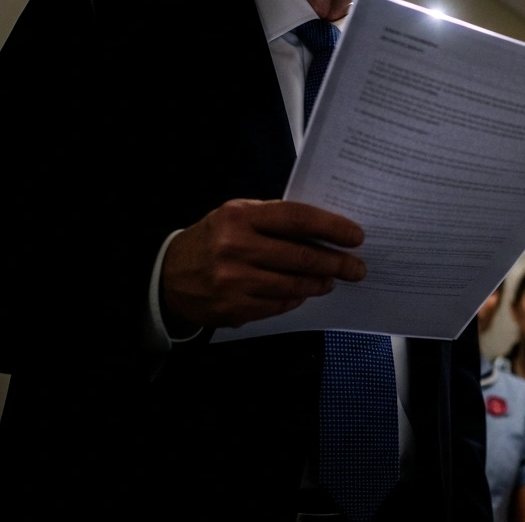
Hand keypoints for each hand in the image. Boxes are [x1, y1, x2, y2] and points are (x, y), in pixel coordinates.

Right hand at [161, 199, 365, 328]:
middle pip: (301, 256)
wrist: (168, 276)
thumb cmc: (213, 239)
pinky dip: (296, 298)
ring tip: (332, 280)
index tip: (356, 236)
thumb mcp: (236, 216)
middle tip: (356, 267)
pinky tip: (304, 293)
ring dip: (320, 283)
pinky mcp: (234, 308)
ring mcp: (234, 281)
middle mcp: (236, 247)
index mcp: (240, 217)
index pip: (297, 218)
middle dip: (337, 263)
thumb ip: (274, 219)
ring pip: (294, 285)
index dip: (331, 227)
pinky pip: (279, 305)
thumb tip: (325, 230)